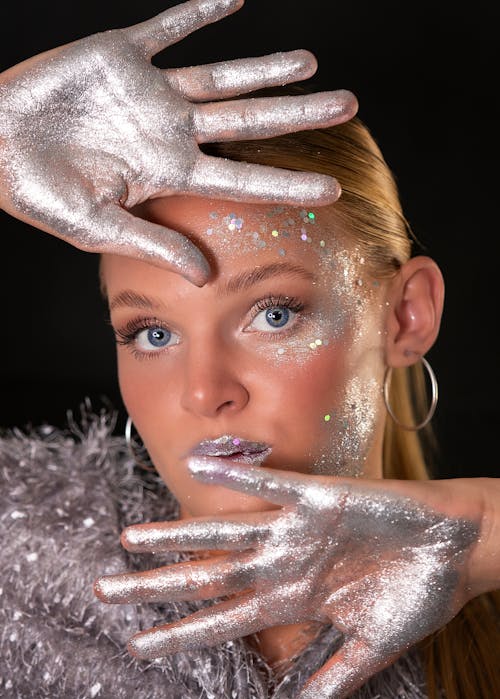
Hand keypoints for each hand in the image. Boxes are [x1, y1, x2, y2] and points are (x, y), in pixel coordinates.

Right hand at [0, 0, 356, 284]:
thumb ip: (155, 244)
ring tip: (310, 62)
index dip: (288, 183)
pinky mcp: (122, 54)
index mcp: (170, 174)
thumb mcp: (100, 227)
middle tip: (348, 106)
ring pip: (222, 76)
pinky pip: (169, 27)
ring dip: (265, 68)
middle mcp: (172, 131)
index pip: (243, 179)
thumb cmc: (41, 194)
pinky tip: (235, 0)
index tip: (333, 189)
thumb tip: (206, 275)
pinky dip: (199, 11)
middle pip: (249, 122)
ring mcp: (151, 93)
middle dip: (299, 114)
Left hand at [94, 460, 484, 698]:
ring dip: (178, 534)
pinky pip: (270, 484)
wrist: (453, 547)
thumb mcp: (371, 646)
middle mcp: (283, 563)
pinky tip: (201, 464)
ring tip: (131, 538)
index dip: (181, 631)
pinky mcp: (318, 498)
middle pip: (208, 577)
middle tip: (105, 591)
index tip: (139, 644)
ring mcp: (296, 530)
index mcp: (293, 598)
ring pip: (224, 533)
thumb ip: (332, 677)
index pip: (223, 618)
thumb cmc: (416, 592)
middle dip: (157, 586)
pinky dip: (238, 474)